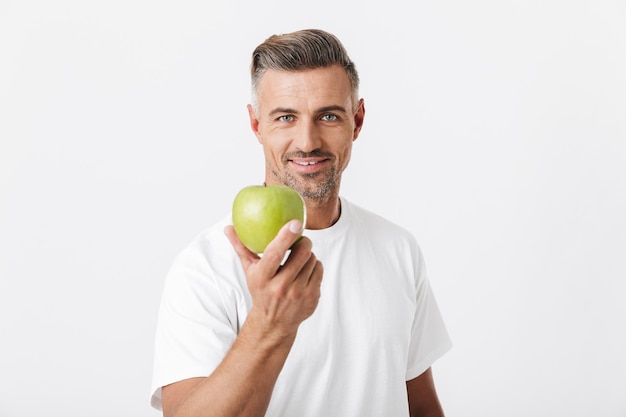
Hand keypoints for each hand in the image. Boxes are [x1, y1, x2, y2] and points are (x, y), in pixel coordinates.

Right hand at [224, 220, 322, 339]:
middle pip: (301, 254)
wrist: (274, 322)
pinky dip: (314, 265)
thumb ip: (241, 248)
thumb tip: (229, 227)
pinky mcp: (312, 297)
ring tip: (300, 259)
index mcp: (263, 278)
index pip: (275, 253)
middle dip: (304, 242)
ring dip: (308, 255)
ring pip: (312, 260)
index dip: (286, 236)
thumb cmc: (261, 290)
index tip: (295, 223)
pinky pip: (319, 269)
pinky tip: (306, 270)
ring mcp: (298, 293)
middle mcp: (281, 287)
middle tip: (301, 240)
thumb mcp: (249, 271)